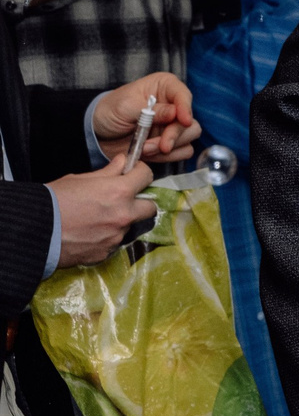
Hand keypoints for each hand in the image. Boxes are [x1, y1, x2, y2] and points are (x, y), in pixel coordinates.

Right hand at [48, 160, 164, 266]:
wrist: (32, 231)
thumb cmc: (53, 201)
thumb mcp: (79, 179)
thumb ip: (107, 172)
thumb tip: (123, 162)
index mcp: (119, 192)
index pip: (147, 176)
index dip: (140, 173)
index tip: (133, 174)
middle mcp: (123, 215)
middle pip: (150, 207)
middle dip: (140, 202)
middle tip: (123, 200)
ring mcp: (116, 236)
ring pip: (130, 226)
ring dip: (120, 221)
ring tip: (96, 218)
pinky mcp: (105, 253)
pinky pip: (113, 242)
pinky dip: (106, 237)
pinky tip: (88, 233)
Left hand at [90, 73, 198, 164]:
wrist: (98, 133)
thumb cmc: (110, 111)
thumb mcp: (125, 106)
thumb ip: (150, 110)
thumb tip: (175, 113)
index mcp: (165, 87)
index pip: (184, 96)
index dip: (186, 109)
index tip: (183, 121)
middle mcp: (174, 105)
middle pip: (190, 122)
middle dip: (174, 136)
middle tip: (160, 146)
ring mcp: (173, 125)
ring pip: (189, 139)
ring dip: (169, 148)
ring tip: (145, 149)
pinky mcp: (170, 142)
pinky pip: (181, 152)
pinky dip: (167, 157)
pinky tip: (148, 153)